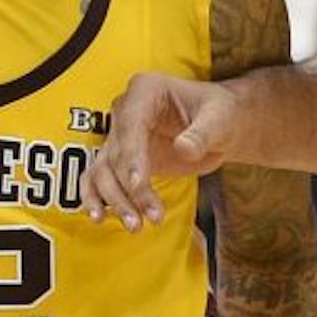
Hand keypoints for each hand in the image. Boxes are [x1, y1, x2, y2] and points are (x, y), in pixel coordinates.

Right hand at [80, 71, 239, 230]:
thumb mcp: (220, 120)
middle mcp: (125, 110)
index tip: (137, 185)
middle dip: (128, 189)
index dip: (131, 157)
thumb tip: (183, 148)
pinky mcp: (120, 159)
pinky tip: (100, 218)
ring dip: (114, 200)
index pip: (131, 125)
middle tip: (148, 219)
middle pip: (116, 153)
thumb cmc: (221, 115)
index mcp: (146, 90)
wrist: (219, 126)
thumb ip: (202, 134)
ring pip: (104, 170)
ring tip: (135, 226)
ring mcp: (120, 136)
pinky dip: (95, 198)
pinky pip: (98, 178)